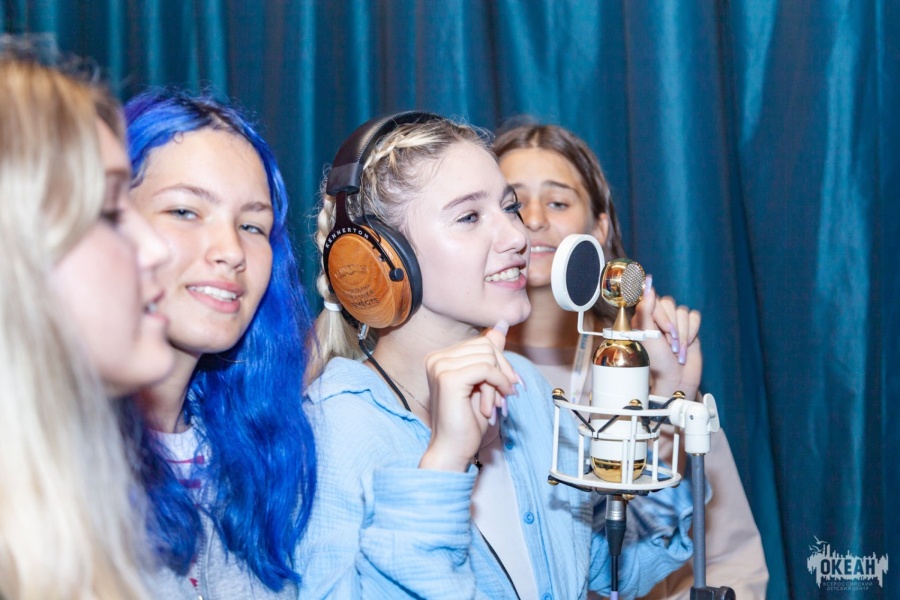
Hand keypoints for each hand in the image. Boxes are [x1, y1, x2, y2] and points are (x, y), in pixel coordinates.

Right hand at [418, 323, 518, 471]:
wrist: (452, 450)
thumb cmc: (466, 422)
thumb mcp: (484, 383)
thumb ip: (490, 354)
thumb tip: (501, 325)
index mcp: (441, 357)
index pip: (482, 343)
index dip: (502, 364)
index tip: (509, 386)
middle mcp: (436, 358)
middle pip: (487, 346)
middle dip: (503, 371)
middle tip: (506, 397)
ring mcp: (440, 366)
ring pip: (488, 357)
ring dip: (499, 383)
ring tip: (495, 405)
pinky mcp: (448, 378)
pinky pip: (487, 369)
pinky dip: (499, 385)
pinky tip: (497, 403)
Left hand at [632, 276, 702, 399]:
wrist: (677, 379)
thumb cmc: (657, 361)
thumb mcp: (647, 336)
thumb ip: (645, 310)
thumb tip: (647, 284)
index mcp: (643, 317)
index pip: (653, 299)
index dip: (661, 316)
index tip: (661, 333)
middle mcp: (658, 316)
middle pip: (670, 304)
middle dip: (672, 328)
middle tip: (669, 346)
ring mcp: (674, 321)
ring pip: (683, 311)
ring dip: (683, 333)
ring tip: (677, 350)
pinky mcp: (689, 326)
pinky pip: (694, 316)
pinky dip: (692, 331)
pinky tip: (687, 345)